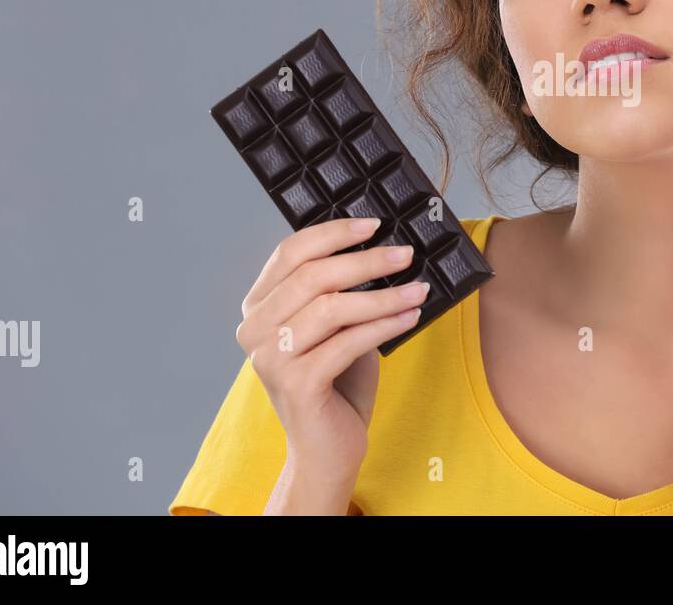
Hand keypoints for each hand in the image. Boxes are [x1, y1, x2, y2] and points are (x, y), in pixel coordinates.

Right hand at [236, 217, 428, 487]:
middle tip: (405, 253)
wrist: (328, 448)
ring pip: (331, 308)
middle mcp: (254, 330)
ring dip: (383, 295)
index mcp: (258, 307)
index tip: (375, 224)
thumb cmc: (336, 382)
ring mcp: (270, 359)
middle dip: (365, 261)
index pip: (290, 252)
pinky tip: (410, 316)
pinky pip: (347, 342)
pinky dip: (384, 325)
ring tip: (418, 289)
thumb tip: (384, 246)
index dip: (333, 233)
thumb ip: (341, 290)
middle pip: (312, 276)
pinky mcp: (295, 384)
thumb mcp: (335, 326)